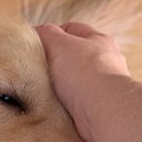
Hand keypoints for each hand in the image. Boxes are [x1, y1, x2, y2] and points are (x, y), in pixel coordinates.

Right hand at [35, 22, 130, 141]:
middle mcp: (106, 62)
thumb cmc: (85, 73)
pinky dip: (64, 105)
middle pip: (73, 57)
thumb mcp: (59, 44)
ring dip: (58, 87)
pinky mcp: (98, 108)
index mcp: (99, 41)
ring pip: (73, 82)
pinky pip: (75, 103)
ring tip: (42, 92)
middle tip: (36, 70)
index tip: (35, 46)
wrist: (103, 111)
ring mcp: (103, 87)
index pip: (71, 29)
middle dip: (54, 63)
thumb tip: (37, 32)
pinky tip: (54, 107)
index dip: (51, 35)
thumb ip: (46, 34)